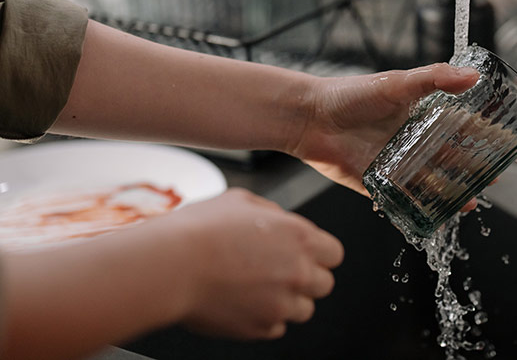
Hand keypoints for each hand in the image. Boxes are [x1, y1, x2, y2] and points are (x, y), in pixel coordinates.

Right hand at [172, 189, 343, 338]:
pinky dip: (264, 318)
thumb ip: (272, 212)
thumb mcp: (241, 200)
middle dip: (306, 278)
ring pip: (304, 310)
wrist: (171, 265)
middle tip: (280, 271)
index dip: (319, 253)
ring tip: (257, 288)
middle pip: (325, 284)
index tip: (305, 254)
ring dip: (287, 300)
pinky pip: (276, 328)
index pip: (334, 253)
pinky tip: (243, 302)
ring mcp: (281, 304)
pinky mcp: (260, 328)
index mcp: (300, 238)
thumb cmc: (200, 230)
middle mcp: (298, 272)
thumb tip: (279, 220)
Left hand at [292, 63, 480, 210]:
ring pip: (432, 182)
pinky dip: (421, 210)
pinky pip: (404, 201)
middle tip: (495, 178)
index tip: (507, 143)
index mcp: (420, 116)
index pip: (460, 126)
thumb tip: (473, 77)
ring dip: (452, 193)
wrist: (310, 119)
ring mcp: (397, 164)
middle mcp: (412, 141)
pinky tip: (438, 217)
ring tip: (471, 202)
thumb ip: (434, 79)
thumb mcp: (396, 83)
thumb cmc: (350, 95)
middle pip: (451, 158)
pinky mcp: (379, 185)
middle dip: (474, 170)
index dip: (484, 135)